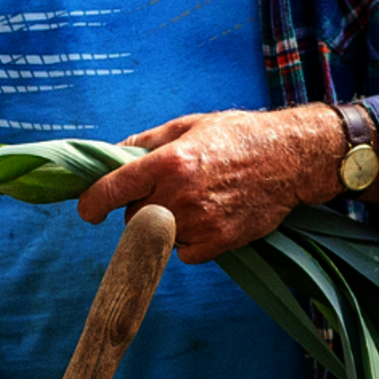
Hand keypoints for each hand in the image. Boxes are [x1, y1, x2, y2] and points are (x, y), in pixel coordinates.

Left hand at [76, 106, 342, 264]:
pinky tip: (208, 218)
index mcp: (169, 162)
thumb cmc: (239, 136)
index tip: (87, 211)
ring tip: (194, 200)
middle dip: (139, 207)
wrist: (291, 159)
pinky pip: (183, 253)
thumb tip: (110, 154)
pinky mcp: (218, 243)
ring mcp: (199, 223)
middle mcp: (180, 195)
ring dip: (165, 225)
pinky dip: (188, 242)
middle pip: (133, 217)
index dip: (91, 203)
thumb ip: (145, 142)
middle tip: (166, 190)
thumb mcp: (187, 125)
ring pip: (158, 237)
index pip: (112, 189)